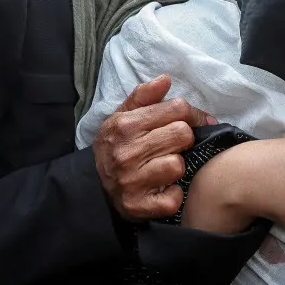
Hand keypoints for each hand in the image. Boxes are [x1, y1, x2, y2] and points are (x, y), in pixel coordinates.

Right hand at [92, 76, 212, 220]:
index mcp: (125, 125)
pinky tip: (164, 189)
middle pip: (183, 134)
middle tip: (173, 146)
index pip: (178, 109)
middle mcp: (126, 152)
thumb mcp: (122, 116)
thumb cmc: (116, 146)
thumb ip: (144, 96)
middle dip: (183, 140)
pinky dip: (173, 195)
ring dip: (177, 166)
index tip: (191, 122)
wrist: (92, 186)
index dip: (191, 114)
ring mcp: (132, 180)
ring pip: (178, 165)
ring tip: (165, 166)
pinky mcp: (139, 205)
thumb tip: (165, 79)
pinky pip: (174, 198)